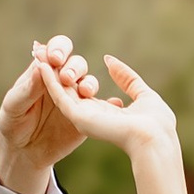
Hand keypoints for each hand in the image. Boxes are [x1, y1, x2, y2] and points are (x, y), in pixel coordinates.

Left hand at [0, 34, 98, 193]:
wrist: (23, 151)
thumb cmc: (14, 122)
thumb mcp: (14, 105)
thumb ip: (27, 88)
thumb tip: (40, 66)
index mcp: (44, 71)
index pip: (56, 51)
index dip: (58, 49)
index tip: (54, 59)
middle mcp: (63, 81)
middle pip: (77, 64)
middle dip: (74, 68)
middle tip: (66, 78)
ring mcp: (76, 98)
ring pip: (89, 83)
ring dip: (89, 84)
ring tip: (85, 92)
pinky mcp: (86, 116)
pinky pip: (101, 107)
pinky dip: (109, 104)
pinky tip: (114, 104)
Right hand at [37, 50, 180, 179]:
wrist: (155, 139)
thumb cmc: (156, 123)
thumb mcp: (143, 94)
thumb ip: (127, 79)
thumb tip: (110, 60)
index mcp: (106, 114)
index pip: (85, 92)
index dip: (74, 75)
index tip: (63, 59)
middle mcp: (92, 116)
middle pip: (69, 91)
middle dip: (57, 72)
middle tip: (43, 53)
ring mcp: (84, 117)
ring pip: (60, 92)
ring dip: (48, 73)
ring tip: (37, 54)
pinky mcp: (79, 117)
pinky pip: (59, 95)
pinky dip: (49, 79)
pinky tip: (41, 64)